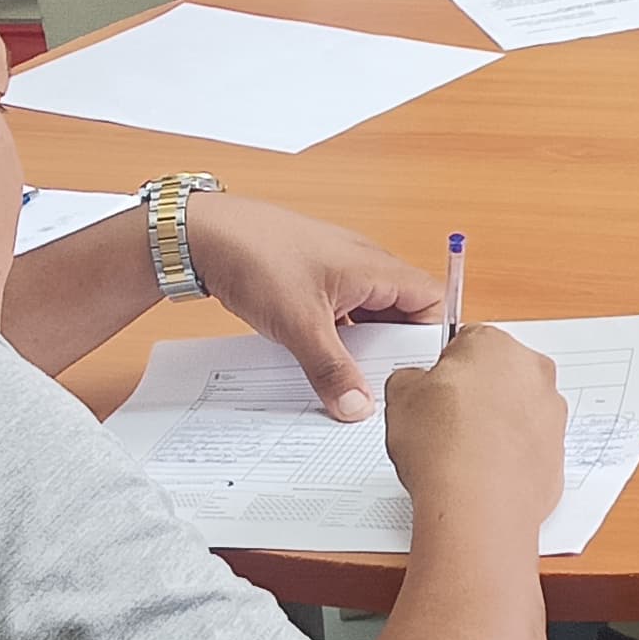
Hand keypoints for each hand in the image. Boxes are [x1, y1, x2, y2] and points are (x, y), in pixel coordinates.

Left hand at [182, 194, 439, 420]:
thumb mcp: (299, 325)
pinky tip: (323, 366)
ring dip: (364, 349)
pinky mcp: (313, 283)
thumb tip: (358, 407)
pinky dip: (338, 341)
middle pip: (403, 315)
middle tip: (384, 389)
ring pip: (369, 319)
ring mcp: (338, 275)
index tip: (424, 375)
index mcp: (375, 267)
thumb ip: (332, 369)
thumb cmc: (256, 256)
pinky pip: (341, 317)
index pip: (432, 302)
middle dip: (396, 352)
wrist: (203, 233)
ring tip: (354, 384)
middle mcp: (364, 267)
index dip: (435, 338)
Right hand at [380, 322, 564, 533]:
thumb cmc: (444, 446)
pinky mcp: (559, 451)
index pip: (467, 343)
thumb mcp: (400, 397)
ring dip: (496, 423)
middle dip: (476, 393)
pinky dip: (512, 454)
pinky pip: (530, 445)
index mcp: (494, 344)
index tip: (434, 391)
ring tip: (464, 451)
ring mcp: (551, 413)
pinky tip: (485, 471)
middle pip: (499, 374)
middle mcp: (532, 372)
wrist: (478, 503)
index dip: (445, 370)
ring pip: (518, 410)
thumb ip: (409, 379)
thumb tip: (414, 384)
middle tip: (446, 422)